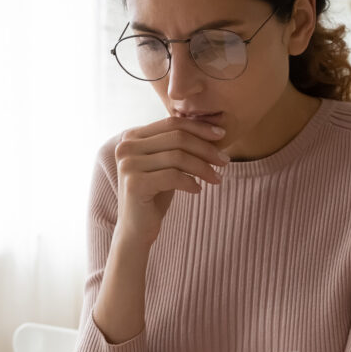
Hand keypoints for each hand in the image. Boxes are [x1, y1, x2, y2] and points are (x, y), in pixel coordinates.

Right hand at [113, 117, 228, 246]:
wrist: (137, 228)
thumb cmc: (155, 194)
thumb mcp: (166, 164)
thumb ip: (177, 144)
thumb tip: (212, 127)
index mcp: (131, 136)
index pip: (171, 123)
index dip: (199, 127)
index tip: (221, 135)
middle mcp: (126, 147)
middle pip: (177, 138)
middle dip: (206, 148)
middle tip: (224, 160)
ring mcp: (128, 165)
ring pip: (178, 157)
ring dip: (203, 167)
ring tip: (216, 178)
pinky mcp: (135, 184)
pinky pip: (173, 177)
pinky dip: (191, 182)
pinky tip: (198, 190)